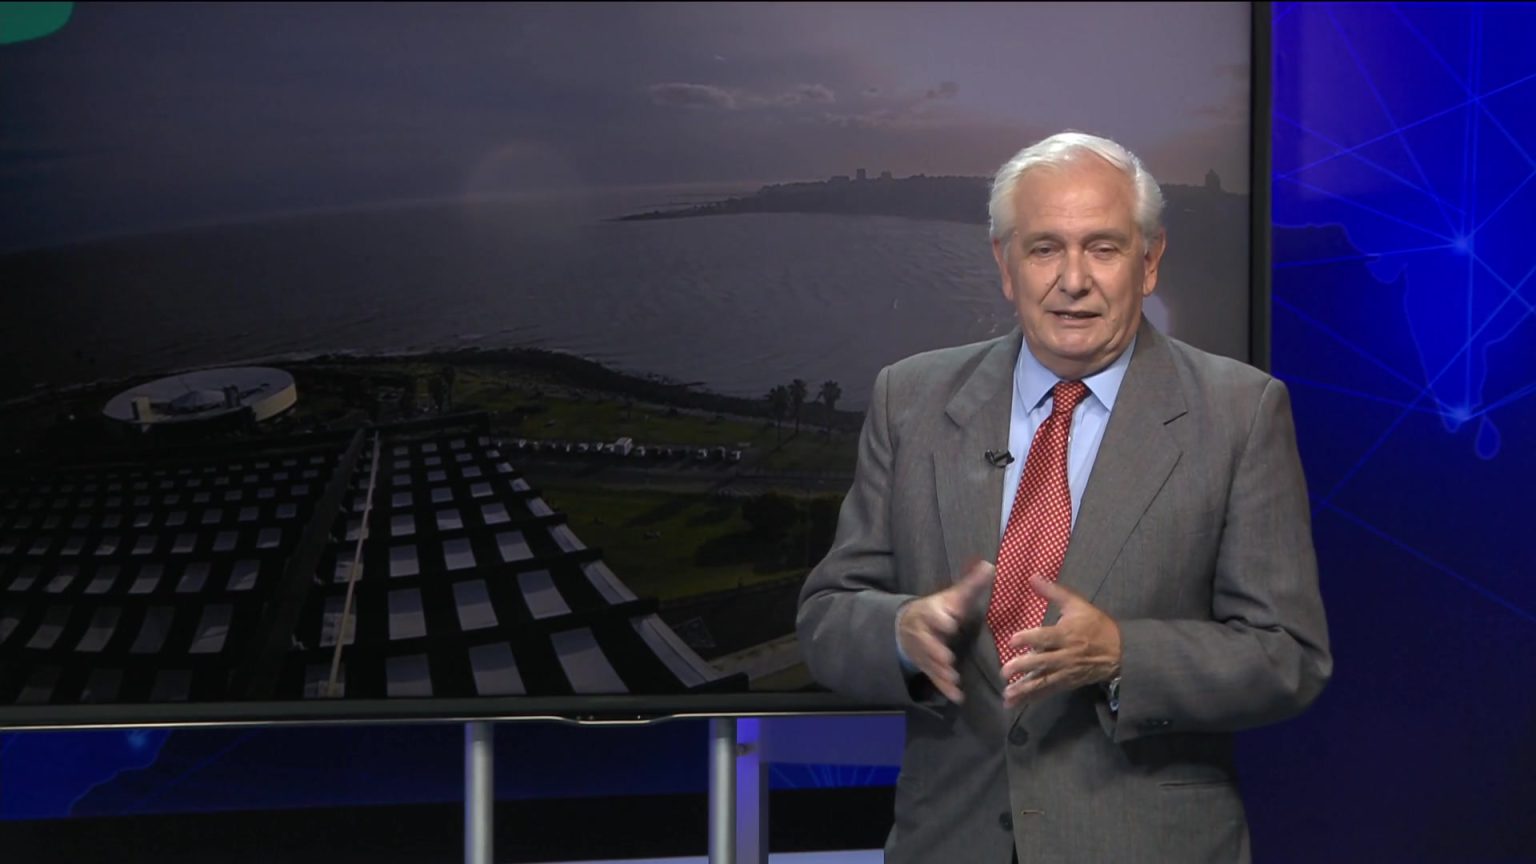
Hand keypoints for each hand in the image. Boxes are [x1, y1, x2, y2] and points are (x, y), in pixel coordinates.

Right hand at [897, 559, 993, 703]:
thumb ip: (970, 585)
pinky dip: (944, 688)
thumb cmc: (938, 610)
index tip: (950, 622)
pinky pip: (933, 678)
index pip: (932, 615)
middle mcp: (922, 633)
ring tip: (953, 678)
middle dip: (935, 650)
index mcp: (929, 612)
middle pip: (926, 642)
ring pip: (929, 662)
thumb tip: (990, 565)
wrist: (906, 625)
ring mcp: (922, 652)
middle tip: (947, 657)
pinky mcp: (925, 667)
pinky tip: (957, 697)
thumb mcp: (951, 596)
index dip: (940, 619)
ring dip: (940, 671)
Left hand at [1001, 577, 1120, 708]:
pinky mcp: (1066, 683)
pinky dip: (1031, 698)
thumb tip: (1032, 577)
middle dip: (1023, 667)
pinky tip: (1015, 703)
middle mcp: (1065, 655)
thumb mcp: (1077, 604)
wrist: (1119, 652)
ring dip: (1024, 689)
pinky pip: (1047, 691)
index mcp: (1066, 634)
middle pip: (1042, 662)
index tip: (1012, 641)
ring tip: (1007, 694)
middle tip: (1005, 671)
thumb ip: (1053, 591)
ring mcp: (1066, 672)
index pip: (1045, 637)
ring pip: (1043, 681)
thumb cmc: (1096, 625)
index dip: (1028, 638)